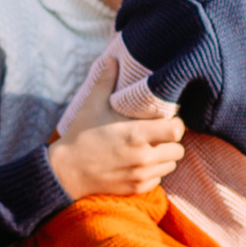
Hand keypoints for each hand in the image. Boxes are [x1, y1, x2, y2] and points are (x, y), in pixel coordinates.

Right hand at [48, 59, 185, 198]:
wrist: (66, 171)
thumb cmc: (81, 136)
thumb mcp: (92, 105)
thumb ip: (106, 81)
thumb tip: (112, 58)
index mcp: (136, 134)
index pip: (177, 130)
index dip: (175, 124)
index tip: (165, 120)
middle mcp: (143, 157)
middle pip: (179, 149)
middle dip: (171, 141)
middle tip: (157, 135)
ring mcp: (141, 175)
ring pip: (171, 165)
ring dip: (164, 156)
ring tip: (148, 148)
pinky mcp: (137, 189)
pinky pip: (159, 179)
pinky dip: (153, 172)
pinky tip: (139, 163)